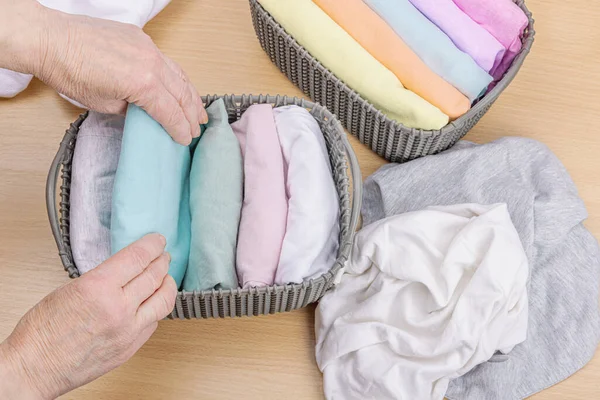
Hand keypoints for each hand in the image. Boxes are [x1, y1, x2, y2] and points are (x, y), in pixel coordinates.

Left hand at [0, 0, 205, 145]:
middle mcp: (151, 63)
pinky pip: (167, 61)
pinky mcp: (141, 38)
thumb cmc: (70, 73)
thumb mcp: (103, 104)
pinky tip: (181, 86)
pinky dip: (178, 77)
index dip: (180, 128)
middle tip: (198, 128)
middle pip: (181, 93)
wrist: (51, 40)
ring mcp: (148, 47)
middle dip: (191, 114)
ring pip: (179, 74)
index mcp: (143, 83)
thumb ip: (130, 109)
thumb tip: (142, 112)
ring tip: (198, 110)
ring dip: (191, 94)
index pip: (170, 111)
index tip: (185, 139)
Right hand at [0, 234, 176, 399]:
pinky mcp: (130, 348)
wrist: (35, 367)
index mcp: (99, 287)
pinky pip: (153, 323)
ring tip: (166, 278)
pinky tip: (153, 303)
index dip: (153, 245)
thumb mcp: (71, 288)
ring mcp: (127, 331)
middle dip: (162, 262)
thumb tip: (127, 270)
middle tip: (164, 256)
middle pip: (154, 276)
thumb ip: (104, 278)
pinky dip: (156, 309)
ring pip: (163, 301)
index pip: (138, 257)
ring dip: (168, 285)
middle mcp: (118, 309)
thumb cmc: (42, 330)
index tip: (158, 240)